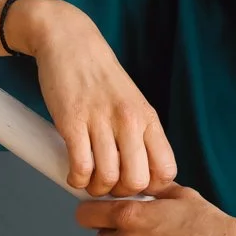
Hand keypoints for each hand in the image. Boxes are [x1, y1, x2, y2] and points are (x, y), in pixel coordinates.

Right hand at [11, 0, 176, 195]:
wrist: (69, 42)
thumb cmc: (99, 77)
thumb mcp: (132, 103)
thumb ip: (140, 135)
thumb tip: (142, 175)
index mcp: (148, 118)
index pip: (165, 169)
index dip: (150, 187)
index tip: (133, 186)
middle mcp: (129, 121)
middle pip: (136, 180)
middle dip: (121, 193)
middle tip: (109, 185)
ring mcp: (101, 121)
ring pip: (107, 178)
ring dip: (95, 188)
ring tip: (89, 180)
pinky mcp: (72, 121)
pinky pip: (80, 167)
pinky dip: (76, 179)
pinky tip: (74, 174)